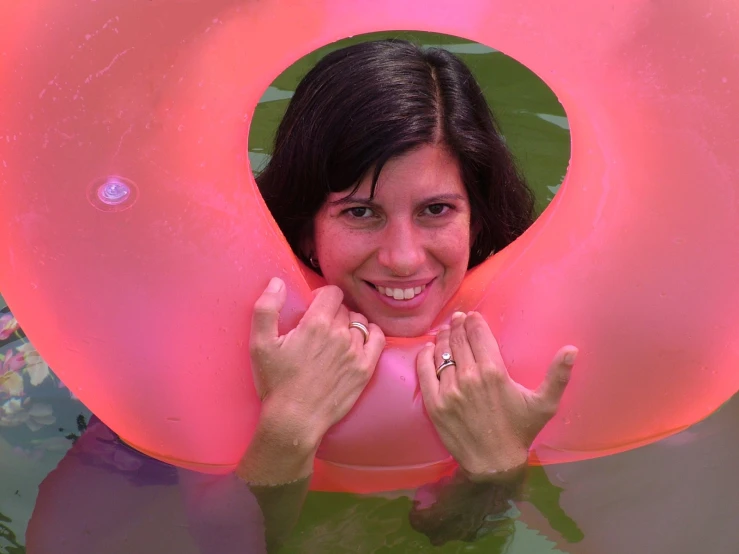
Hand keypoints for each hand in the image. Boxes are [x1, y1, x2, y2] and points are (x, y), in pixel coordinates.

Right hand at [248, 277, 384, 451]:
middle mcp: (340, 334)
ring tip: (337, 336)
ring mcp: (355, 352)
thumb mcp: (260, 344)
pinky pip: (378, 339)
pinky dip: (372, 333)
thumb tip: (276, 282)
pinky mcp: (365, 369)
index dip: (322, 296)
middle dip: (333, 312)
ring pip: (360, 322)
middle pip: (345, 308)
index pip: (332, 292)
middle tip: (320, 327)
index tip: (313, 308)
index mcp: (316, 324)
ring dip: (350, 324)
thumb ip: (266, 308)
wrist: (295, 419)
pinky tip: (361, 338)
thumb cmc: (276, 383)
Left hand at [417, 311, 576, 475]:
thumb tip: (572, 349)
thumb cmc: (520, 430)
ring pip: (441, 353)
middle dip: (458, 325)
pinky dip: (425, 356)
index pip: (478, 335)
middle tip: (458, 318)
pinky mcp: (434, 403)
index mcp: (494, 372)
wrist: (494, 463)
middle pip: (459, 340)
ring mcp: (449, 391)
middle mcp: (469, 378)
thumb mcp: (545, 404)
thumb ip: (558, 375)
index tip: (471, 315)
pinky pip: (424, 371)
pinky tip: (428, 349)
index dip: (474, 321)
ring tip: (446, 331)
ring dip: (444, 338)